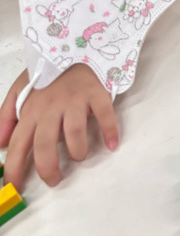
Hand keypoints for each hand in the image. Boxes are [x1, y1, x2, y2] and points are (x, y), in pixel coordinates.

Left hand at [0, 65, 117, 187]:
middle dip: (48, 170)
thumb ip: (6, 116)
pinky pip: (104, 115)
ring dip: (78, 152)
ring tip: (80, 156)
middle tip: (54, 180)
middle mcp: (50, 107)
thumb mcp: (20, 90)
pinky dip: (110, 132)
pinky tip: (112, 145)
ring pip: (74, 134)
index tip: (16, 188)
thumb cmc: (48, 74)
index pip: (18, 145)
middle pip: (46, 145)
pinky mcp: (96, 94)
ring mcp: (75, 100)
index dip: (15, 170)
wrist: (77, 47)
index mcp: (30, 110)